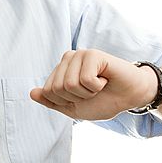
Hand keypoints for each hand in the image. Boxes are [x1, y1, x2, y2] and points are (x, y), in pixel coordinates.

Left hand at [30, 49, 157, 121]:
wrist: (129, 97)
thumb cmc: (103, 101)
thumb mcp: (72, 108)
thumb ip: (52, 101)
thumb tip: (31, 93)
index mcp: (60, 70)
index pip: (47, 92)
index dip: (66, 102)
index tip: (81, 97)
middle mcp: (67, 59)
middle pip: (56, 89)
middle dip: (76, 98)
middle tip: (92, 91)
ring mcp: (79, 55)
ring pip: (69, 85)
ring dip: (87, 93)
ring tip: (99, 85)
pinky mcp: (92, 54)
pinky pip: (85, 79)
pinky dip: (97, 86)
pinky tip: (105, 79)